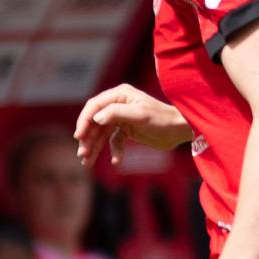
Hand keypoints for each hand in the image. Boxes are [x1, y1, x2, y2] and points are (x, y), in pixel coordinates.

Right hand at [75, 82, 189, 167]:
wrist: (179, 130)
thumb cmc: (161, 118)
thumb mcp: (139, 115)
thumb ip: (116, 113)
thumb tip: (95, 118)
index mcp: (120, 95)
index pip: (94, 106)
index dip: (84, 121)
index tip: (79, 136)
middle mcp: (118, 104)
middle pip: (95, 122)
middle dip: (88, 138)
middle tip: (82, 155)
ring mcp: (122, 118)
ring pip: (102, 134)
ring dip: (94, 148)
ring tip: (87, 163)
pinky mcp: (127, 130)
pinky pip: (114, 142)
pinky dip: (113, 152)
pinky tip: (116, 162)